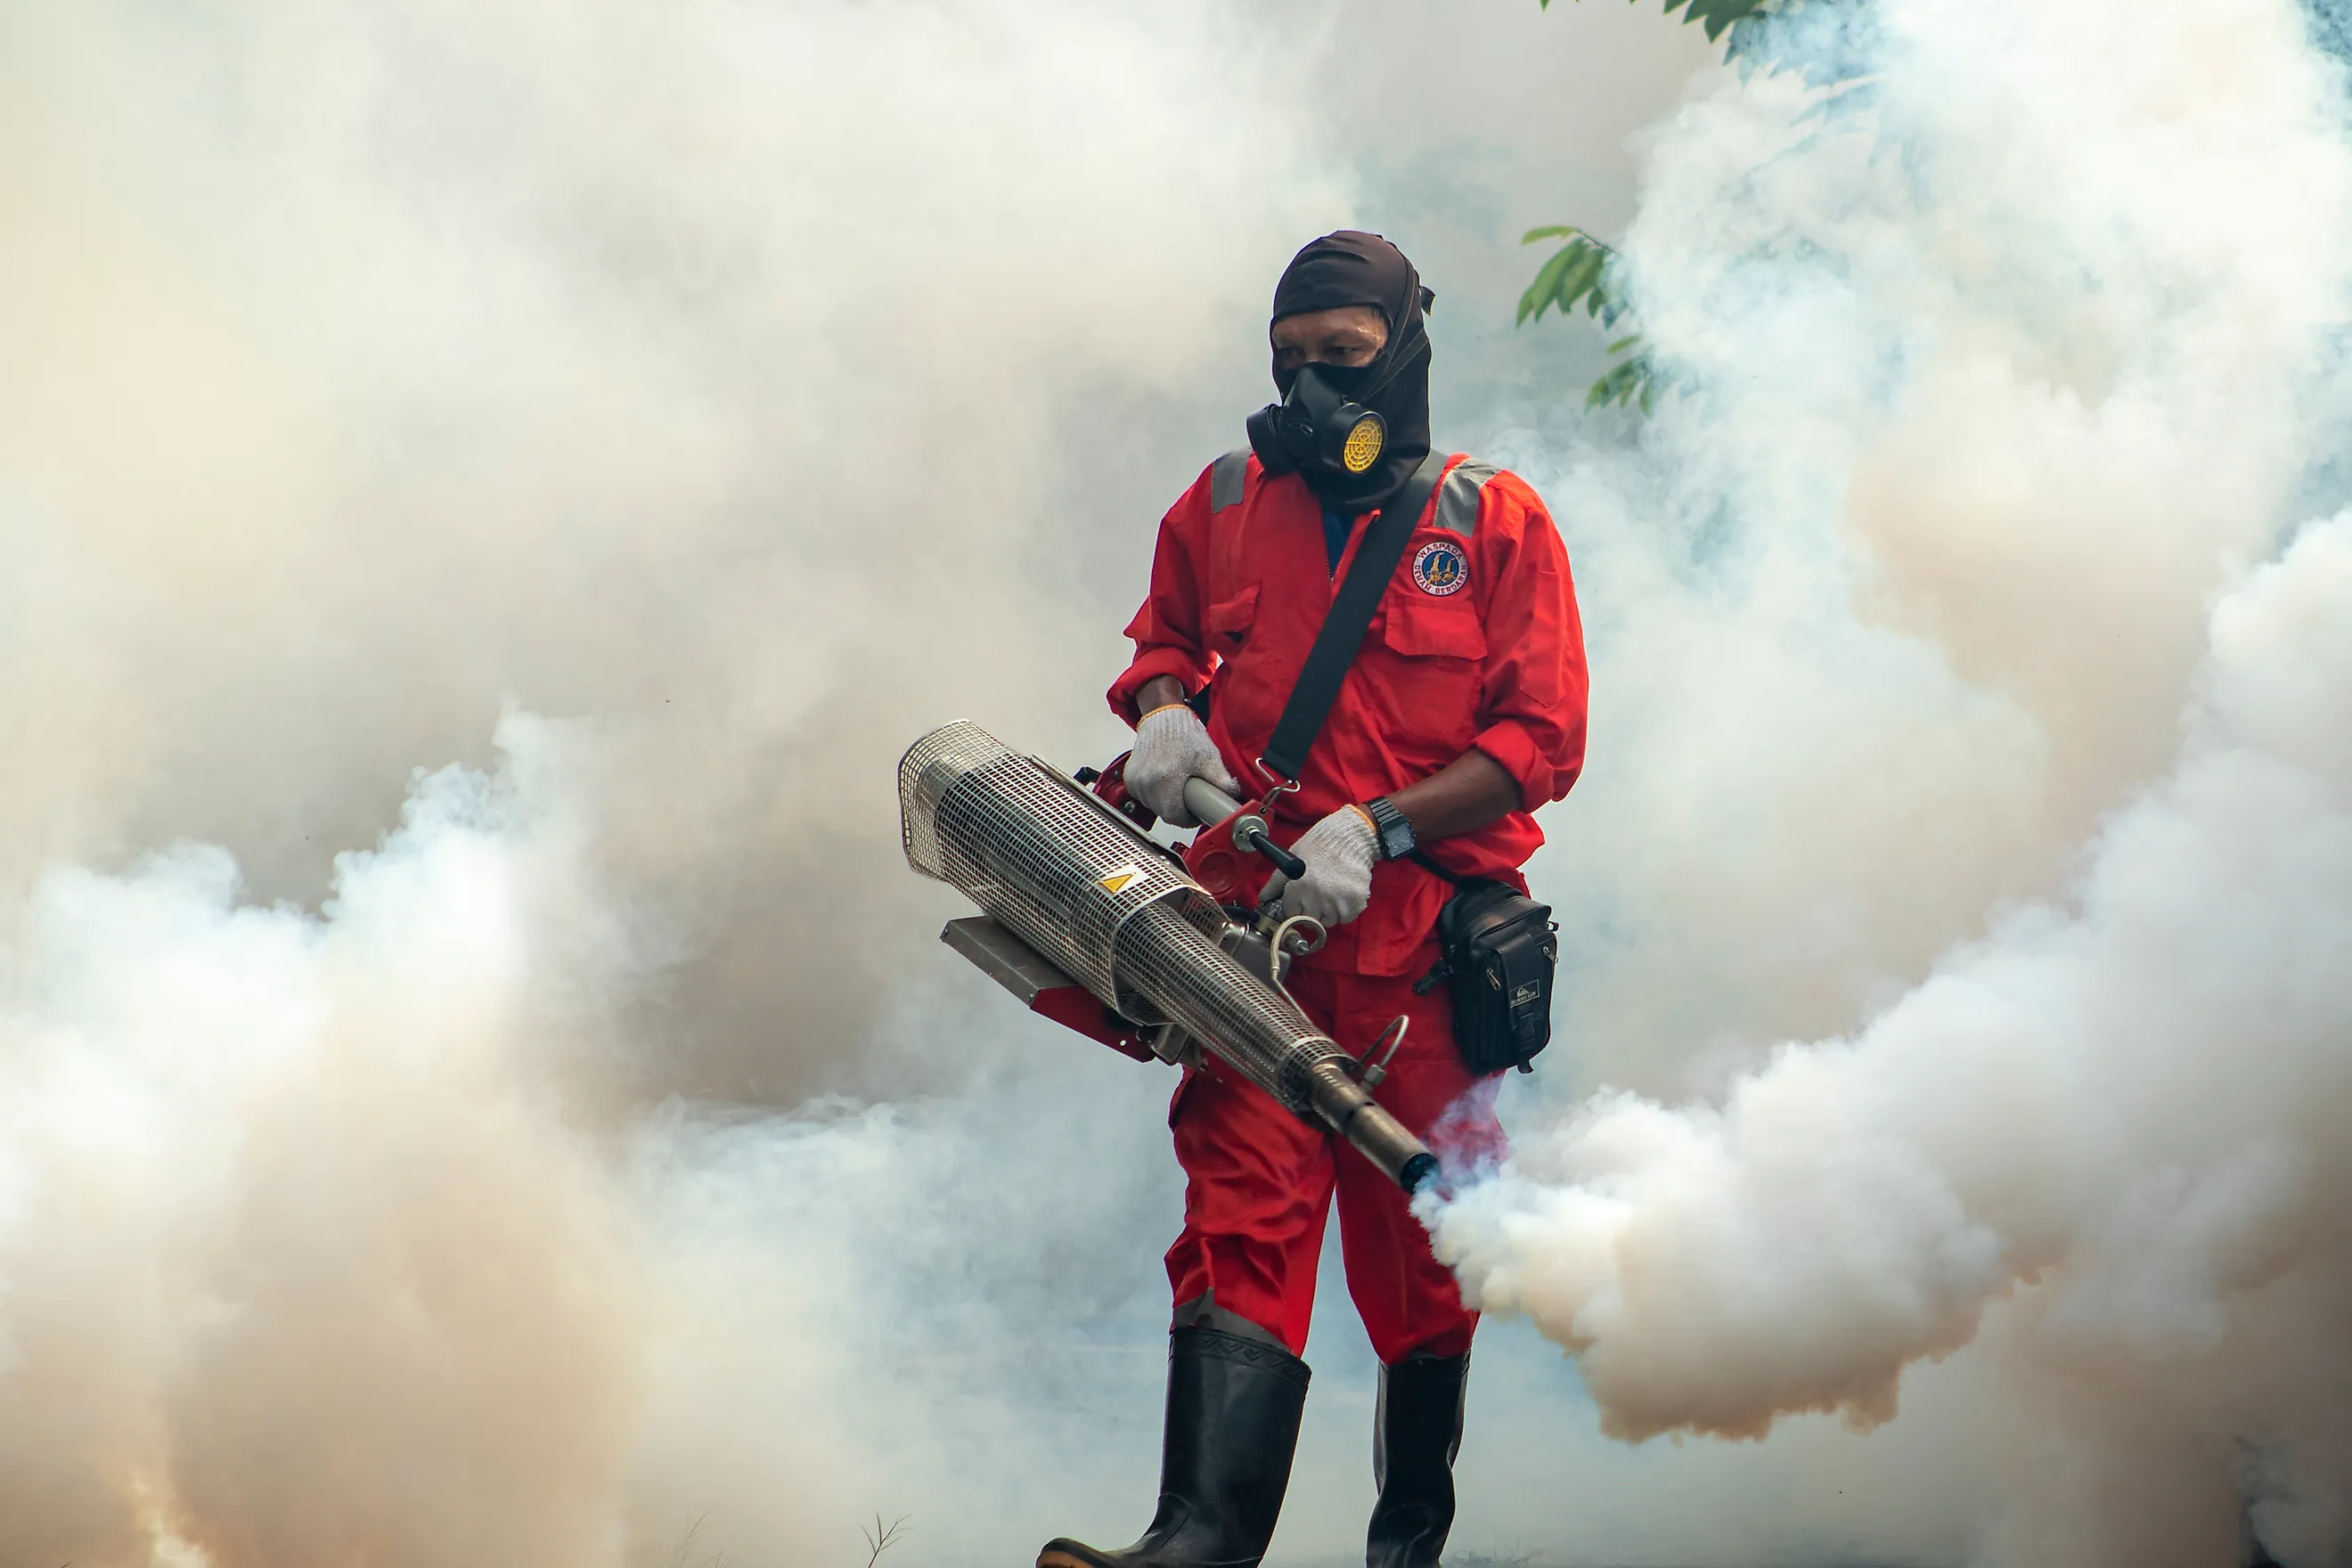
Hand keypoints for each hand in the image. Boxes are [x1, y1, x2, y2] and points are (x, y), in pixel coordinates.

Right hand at [1125, 703, 1238, 826]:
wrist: (1163, 716)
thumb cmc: (1184, 735)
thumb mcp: (1209, 758)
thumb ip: (1222, 781)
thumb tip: (1233, 798)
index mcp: (1166, 779)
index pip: (1176, 817)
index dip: (1189, 818)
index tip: (1196, 812)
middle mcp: (1147, 782)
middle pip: (1165, 813)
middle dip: (1179, 809)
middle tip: (1190, 795)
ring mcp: (1136, 780)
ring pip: (1153, 807)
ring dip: (1166, 802)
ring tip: (1177, 785)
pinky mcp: (1129, 778)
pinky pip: (1143, 797)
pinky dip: (1154, 794)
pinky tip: (1164, 781)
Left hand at [1263, 806, 1377, 927]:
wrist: (1350, 836)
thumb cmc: (1320, 844)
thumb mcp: (1292, 857)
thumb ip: (1276, 881)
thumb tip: (1264, 898)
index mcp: (1299, 887)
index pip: (1292, 913)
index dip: (1296, 906)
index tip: (1303, 898)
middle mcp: (1317, 897)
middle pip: (1310, 921)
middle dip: (1312, 910)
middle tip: (1319, 893)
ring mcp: (1338, 901)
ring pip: (1329, 921)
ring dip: (1330, 911)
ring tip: (1333, 891)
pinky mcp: (1355, 902)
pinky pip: (1347, 917)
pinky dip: (1346, 910)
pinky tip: (1344, 893)